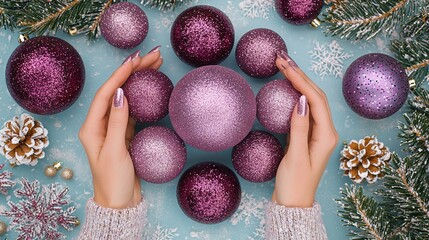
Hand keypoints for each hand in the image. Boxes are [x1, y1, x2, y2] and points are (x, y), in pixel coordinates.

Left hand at [78, 49, 162, 208]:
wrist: (119, 203)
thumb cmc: (113, 181)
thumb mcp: (115, 152)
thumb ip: (117, 122)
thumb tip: (120, 93)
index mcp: (91, 128)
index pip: (105, 94)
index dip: (120, 75)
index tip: (136, 60)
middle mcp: (100, 125)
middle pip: (116, 91)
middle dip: (132, 72)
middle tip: (152, 57)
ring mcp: (113, 129)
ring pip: (126, 99)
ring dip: (138, 82)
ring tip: (154, 66)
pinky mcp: (124, 135)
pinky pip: (133, 111)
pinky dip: (142, 98)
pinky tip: (151, 89)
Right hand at [272, 51, 338, 206]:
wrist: (293, 203)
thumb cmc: (294, 184)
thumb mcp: (295, 157)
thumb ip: (298, 128)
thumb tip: (299, 100)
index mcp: (326, 136)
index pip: (315, 100)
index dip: (300, 81)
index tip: (285, 66)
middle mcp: (325, 131)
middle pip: (315, 96)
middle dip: (300, 75)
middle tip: (282, 59)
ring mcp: (317, 132)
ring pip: (310, 100)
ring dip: (298, 82)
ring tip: (284, 66)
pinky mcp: (307, 135)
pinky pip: (304, 109)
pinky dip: (295, 94)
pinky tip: (287, 86)